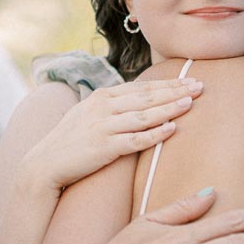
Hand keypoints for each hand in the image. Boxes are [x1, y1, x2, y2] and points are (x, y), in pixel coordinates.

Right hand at [22, 78, 202, 191]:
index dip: (167, 83)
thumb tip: (138, 101)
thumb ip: (112, 106)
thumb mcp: (88, 114)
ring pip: (144, 115)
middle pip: (147, 97)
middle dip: (175, 90)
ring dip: (169, 108)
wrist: (43, 165)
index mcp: (102, 97)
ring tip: (191, 103)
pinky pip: (134, 140)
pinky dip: (154, 134)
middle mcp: (103, 108)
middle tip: (200, 85)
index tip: (189, 79)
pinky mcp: (103, 148)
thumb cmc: (70, 142)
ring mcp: (103, 127)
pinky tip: (171, 129)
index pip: (142, 87)